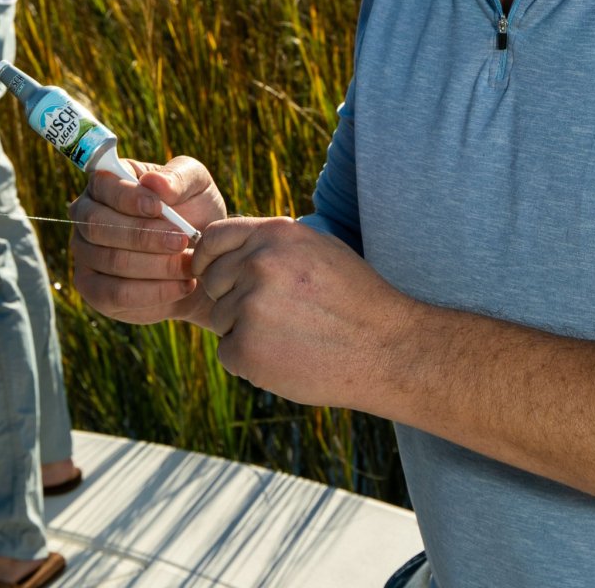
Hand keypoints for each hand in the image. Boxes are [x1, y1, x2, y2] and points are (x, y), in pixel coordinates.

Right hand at [69, 155, 226, 326]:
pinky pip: (114, 295)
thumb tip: (152, 181)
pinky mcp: (94, 290)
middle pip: (99, 226)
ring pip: (112, 261)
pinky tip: (182, 286)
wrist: (204, 257)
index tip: (158, 207)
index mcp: (107, 182)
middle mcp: (86, 217)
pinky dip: (153, 293)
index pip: (102, 185)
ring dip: (156, 265)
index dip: (127, 197)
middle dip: (143, 235)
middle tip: (181, 241)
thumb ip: (178, 177)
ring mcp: (85, 254)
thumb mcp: (197, 185)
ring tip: (190, 265)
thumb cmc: (195, 210)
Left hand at [192, 217, 411, 408]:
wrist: (385, 348)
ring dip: (244, 331)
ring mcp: (250, 305)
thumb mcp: (318, 248)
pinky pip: (228, 353)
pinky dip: (249, 361)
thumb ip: (272, 244)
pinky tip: (287, 357)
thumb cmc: (354, 299)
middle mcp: (258, 263)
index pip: (213, 237)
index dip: (209, 258)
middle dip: (233, 299)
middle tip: (277, 315)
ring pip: (220, 320)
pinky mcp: (246, 348)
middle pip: (213, 282)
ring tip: (290, 336)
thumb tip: (231, 248)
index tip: (214, 274)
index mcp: (275, 234)